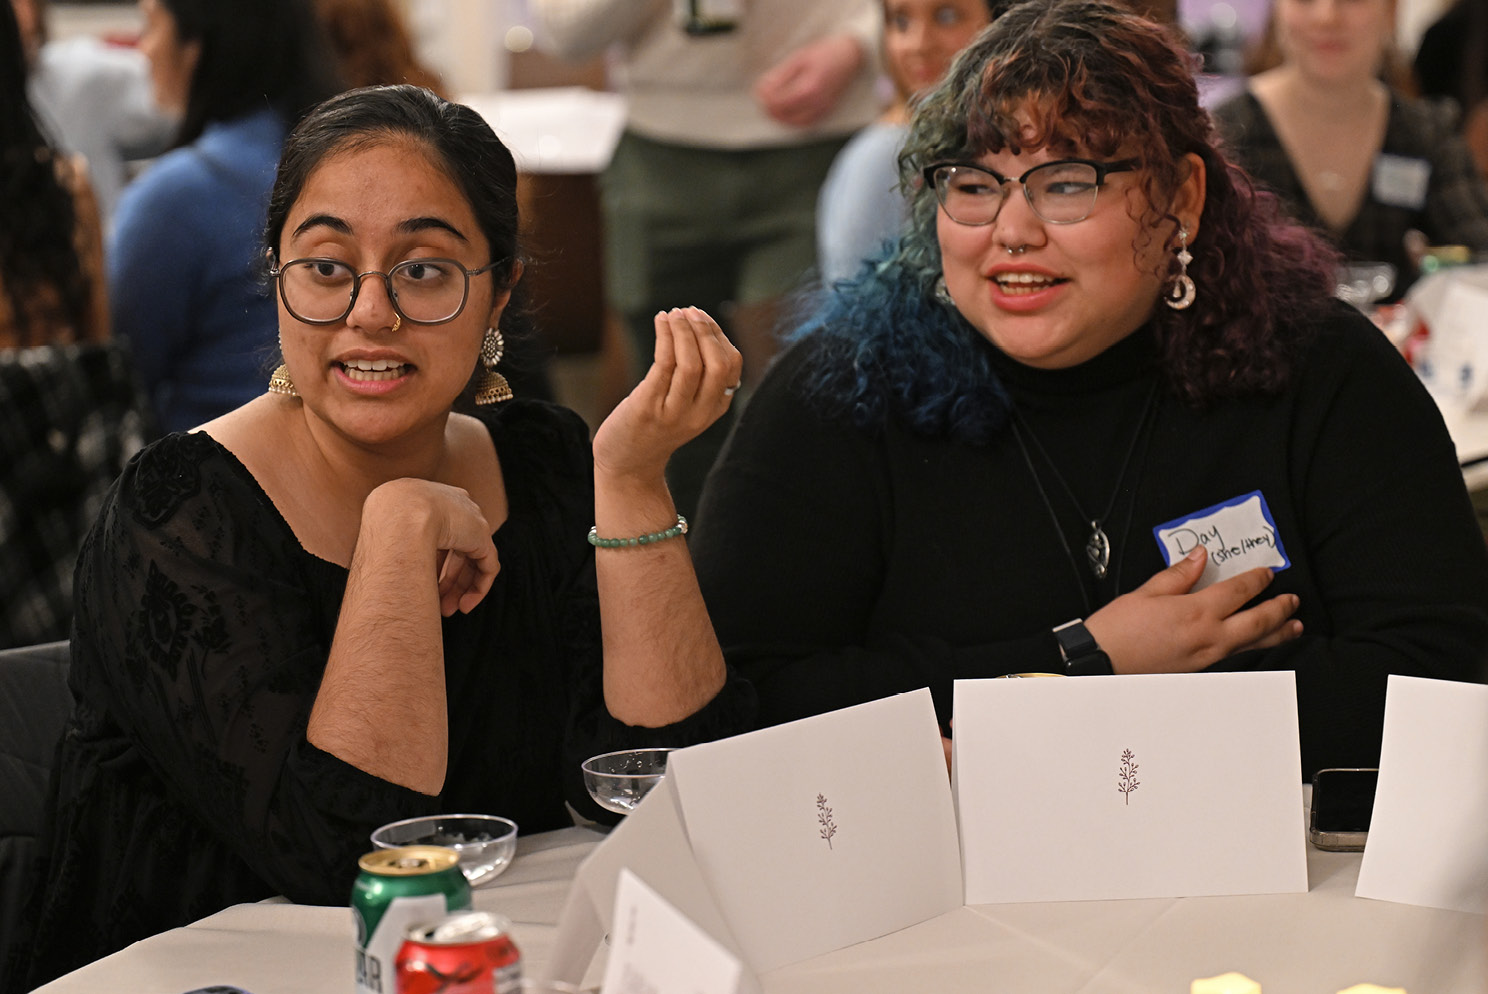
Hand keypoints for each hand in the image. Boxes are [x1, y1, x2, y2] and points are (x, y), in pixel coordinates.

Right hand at [362, 479, 499, 616]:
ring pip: (471, 561)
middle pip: (456, 550)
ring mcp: (470, 520)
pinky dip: (478, 588)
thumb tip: (390, 568)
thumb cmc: (383, 524)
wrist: (398, 513)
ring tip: (448, 611)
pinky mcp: (482, 537)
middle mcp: (453, 507)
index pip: (438, 537)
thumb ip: (394, 546)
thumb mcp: (386, 533)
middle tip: (439, 605)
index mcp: (429, 502)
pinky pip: (487, 566)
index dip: (431, 563)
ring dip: (460, 589)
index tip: (422, 584)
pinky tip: (465, 606)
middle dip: (447, 581)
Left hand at [592, 306, 742, 484]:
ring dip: (683, 331)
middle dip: (705, 331)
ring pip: (691, 364)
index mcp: (715, 409)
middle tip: (689, 311)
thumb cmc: (655, 426)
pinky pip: (663, 365)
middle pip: (717, 365)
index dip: (719, 335)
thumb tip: (700, 328)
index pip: (732, 365)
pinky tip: (660, 321)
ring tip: (673, 313)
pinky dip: (664, 336)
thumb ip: (699, 378)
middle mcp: (699, 413)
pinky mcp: (648, 408)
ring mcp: (674, 412)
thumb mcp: (687, 406)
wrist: (627, 464)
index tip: (701, 317)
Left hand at [753, 34, 864, 127]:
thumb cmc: (825, 53)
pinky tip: (787, 112)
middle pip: (784, 116)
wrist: (850, 56)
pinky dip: (793, 120)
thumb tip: (763, 89)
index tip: (758, 90)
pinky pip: (805, 124)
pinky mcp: (826, 112)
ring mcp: (823, 109)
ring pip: (793, 124)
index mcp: (807, 87)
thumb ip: (780, 76)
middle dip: (769, 109)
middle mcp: (816, 102)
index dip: (764, 98)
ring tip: (772, 106)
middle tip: (762, 99)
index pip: (778, 102)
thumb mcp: (798, 59)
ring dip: (780, 117)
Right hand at [1085, 546, 1301, 673]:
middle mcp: (1209, 637)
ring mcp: (1207, 657)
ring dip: (1277, 634)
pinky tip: (1257, 643)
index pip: (1238, 591)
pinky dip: (1253, 646)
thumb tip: (1199, 556)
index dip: (1256, 580)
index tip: (1267, 572)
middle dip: (1279, 609)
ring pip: (1253, 644)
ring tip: (1295, 626)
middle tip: (1293, 600)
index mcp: (1196, 612)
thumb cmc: (1118, 629)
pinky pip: (1236, 656)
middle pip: (1257, 622)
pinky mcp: (1199, 669)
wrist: (1101, 664)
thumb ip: (1179, 574)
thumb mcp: (1146, 593)